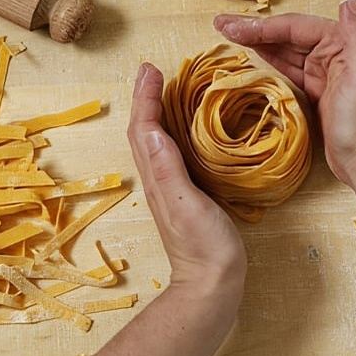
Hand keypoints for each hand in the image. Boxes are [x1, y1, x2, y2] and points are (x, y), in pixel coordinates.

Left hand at [127, 62, 246, 299]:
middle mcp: (158, 180)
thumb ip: (169, 170)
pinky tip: (186, 131)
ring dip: (156, 112)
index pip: (144, 129)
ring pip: (155, 142)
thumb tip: (152, 132)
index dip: (146, 98)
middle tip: (153, 72)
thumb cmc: (204, 247)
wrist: (212, 285)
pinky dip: (173, 133)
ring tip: (165, 91)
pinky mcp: (185, 196)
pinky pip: (171, 155)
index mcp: (158, 177)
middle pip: (144, 131)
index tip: (151, 70)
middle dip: (146, 98)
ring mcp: (170, 189)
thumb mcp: (187, 205)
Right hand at [214, 0, 355, 187]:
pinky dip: (267, 58)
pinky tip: (251, 52)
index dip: (263, 25)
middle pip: (286, 34)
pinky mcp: (313, 90)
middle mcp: (331, 52)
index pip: (295, 27)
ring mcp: (320, 71)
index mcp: (341, 42)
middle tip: (220, 24)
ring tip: (227, 33)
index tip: (232, 26)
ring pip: (283, 49)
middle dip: (253, 29)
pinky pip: (285, 67)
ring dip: (256, 40)